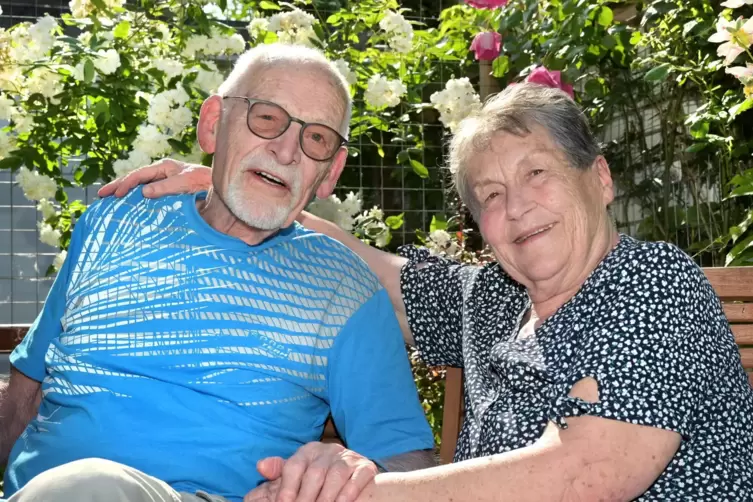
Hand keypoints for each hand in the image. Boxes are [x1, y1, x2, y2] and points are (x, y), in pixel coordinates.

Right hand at [97, 158, 211, 198]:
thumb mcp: (186, 183)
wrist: (218, 187)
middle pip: (134, 178)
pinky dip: (135, 198)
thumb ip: (166, 187)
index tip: (116, 194)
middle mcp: (161, 172)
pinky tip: (127, 205)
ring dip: (124, 192)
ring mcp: (163, 181)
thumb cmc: (204, 182)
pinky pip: (147, 193)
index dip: (126, 184)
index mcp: (164, 167)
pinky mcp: (166, 191)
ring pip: (139, 186)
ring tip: (108, 200)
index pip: (139, 174)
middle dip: (117, 186)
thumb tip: (143, 192)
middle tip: (101, 195)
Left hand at [244, 442, 378, 501]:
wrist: (353, 473)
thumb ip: (280, 470)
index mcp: (309, 450)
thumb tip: (261, 466)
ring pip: (336, 475)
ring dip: (326, 498)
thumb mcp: (299, 471)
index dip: (287, 488)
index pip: (294, 466)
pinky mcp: (365, 467)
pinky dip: (348, 494)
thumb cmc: (320, 477)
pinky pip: (356, 479)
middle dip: (306, 497)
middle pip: (314, 473)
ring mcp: (348, 457)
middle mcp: (328, 450)